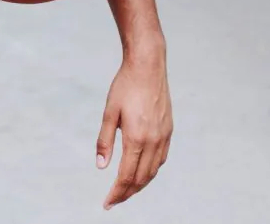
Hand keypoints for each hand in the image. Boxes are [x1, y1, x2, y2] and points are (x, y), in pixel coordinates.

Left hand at [96, 50, 172, 209]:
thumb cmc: (125, 86)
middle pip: (141, 178)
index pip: (126, 176)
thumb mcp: (109, 112)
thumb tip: (101, 166)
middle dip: (127, 193)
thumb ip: (105, 140)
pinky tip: (142, 172)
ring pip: (153, 171)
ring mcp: (164, 136)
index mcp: (136, 138)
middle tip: (113, 201)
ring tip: (126, 191)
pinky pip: (161, 159)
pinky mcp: (168, 130)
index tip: (107, 203)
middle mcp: (153, 141)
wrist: (148, 65)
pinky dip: (151, 171)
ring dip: (140, 184)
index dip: (116, 193)